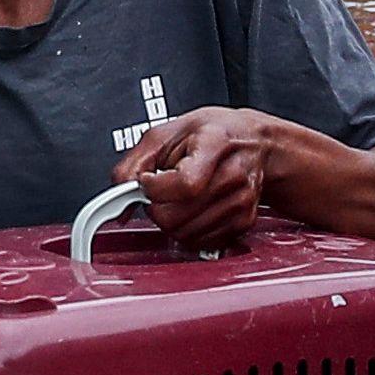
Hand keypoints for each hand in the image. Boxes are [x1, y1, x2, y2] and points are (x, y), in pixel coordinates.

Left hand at [113, 106, 280, 251]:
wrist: (255, 144)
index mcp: (215, 144)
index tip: (148, 181)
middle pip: (178, 217)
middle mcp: (233, 175)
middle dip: (156, 208)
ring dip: (170, 222)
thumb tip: (119, 196)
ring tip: (178, 199)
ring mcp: (241, 202)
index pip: (184, 184)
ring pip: (184, 234)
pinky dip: (187, 230)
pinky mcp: (243, 223)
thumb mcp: (167, 133)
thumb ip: (134, 163)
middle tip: (160, 192)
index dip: (155, 189)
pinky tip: (192, 210)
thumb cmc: (214, 134)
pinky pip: (199, 242)